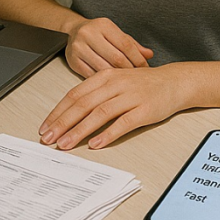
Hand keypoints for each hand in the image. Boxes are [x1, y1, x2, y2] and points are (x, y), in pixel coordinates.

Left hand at [39, 63, 190, 150]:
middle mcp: (115, 84)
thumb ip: (95, 94)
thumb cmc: (142, 84)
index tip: (45, 126)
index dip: (58, 111)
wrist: (173, 82)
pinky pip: (123, 123)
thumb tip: (69, 113)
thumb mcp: (115, 81)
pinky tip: (96, 144)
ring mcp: (130, 96)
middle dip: (62, 123)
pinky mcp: (144, 109)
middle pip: (83, 104)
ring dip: (79, 131)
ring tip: (65, 144)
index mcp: (105, 76)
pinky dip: (108, 134)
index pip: (75, 94)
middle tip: (48, 138)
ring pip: (99, 114)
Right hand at [65, 17, 153, 76]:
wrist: (74, 31)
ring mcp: (79, 47)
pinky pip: (92, 76)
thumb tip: (149, 55)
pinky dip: (103, 81)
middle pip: (116, 57)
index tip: (145, 68)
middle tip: (137, 78)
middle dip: (129, 69)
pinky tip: (111, 84)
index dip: (138, 58)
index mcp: (103, 25)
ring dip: (117, 78)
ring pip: (104, 68)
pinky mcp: (72, 60)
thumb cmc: (99, 34)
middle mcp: (89, 34)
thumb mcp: (116, 34)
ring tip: (126, 83)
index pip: (126, 44)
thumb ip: (133, 45)